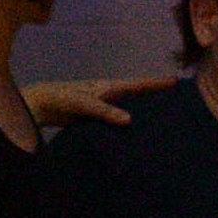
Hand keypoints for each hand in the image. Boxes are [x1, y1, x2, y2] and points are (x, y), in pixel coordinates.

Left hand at [28, 74, 173, 129]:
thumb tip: (130, 120)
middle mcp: (109, 97)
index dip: (156, 83)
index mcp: (109, 88)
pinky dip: (128, 127)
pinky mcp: (97, 121)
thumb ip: (104, 111)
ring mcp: (104, 109)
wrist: (39, 106)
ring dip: (142, 115)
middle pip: (137, 96)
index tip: (175, 81)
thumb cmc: (61, 98)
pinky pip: (118, 123)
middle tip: (177, 103)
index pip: (138, 85)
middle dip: (155, 98)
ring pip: (128, 110)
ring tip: (162, 123)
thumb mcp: (83, 103)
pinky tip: (135, 137)